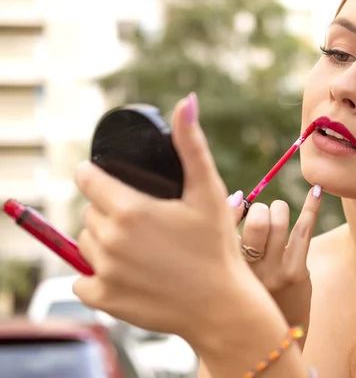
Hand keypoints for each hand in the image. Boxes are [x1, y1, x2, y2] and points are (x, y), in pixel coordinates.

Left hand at [72, 93, 265, 340]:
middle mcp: (110, 240)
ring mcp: (105, 272)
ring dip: (105, 240)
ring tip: (141, 245)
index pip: (88, 179)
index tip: (112, 180)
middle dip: (111, 210)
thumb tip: (186, 101)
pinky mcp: (104, 299)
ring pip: (87, 243)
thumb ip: (191, 145)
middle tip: (145, 219)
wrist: (221, 306)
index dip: (99, 175)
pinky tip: (130, 272)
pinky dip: (99, 275)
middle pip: (91, 211)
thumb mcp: (208, 192)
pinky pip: (83, 279)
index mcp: (130, 209)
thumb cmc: (218, 247)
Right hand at [227, 186, 321, 343]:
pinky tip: (317, 190)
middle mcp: (247, 270)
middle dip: (261, 209)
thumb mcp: (231, 274)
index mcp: (225, 267)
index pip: (224, 225)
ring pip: (279, 221)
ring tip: (279, 214)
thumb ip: (229, 241)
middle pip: (257, 220)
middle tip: (263, 215)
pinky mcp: (296, 273)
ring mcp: (273, 272)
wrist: (270, 344)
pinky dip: (311, 206)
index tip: (239, 201)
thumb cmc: (248, 300)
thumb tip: (237, 197)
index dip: (231, 207)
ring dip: (280, 209)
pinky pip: (303, 230)